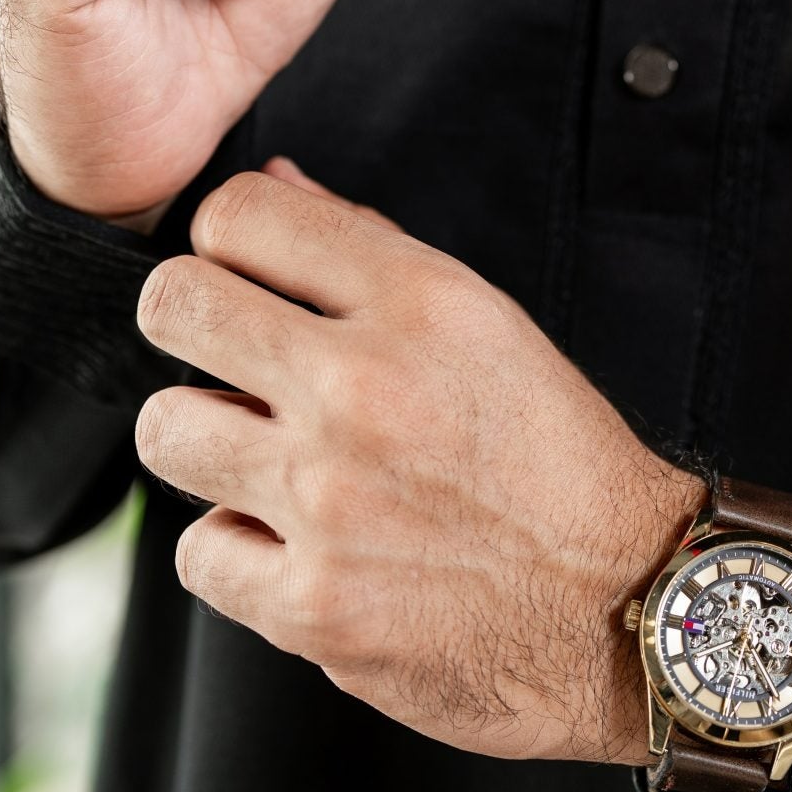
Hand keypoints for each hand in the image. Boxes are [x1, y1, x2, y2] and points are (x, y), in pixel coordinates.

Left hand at [132, 159, 705, 764]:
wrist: (626, 604)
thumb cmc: (560, 462)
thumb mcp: (488, 323)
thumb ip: (370, 248)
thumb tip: (270, 187)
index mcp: (422, 303)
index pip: (239, 216)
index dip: (226, 240)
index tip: (242, 273)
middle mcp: (367, 389)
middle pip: (174, 307)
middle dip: (189, 324)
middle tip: (225, 357)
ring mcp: (330, 500)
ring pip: (166, 432)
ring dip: (207, 443)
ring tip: (263, 459)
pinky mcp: (312, 604)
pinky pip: (196, 552)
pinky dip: (238, 551)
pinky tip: (294, 543)